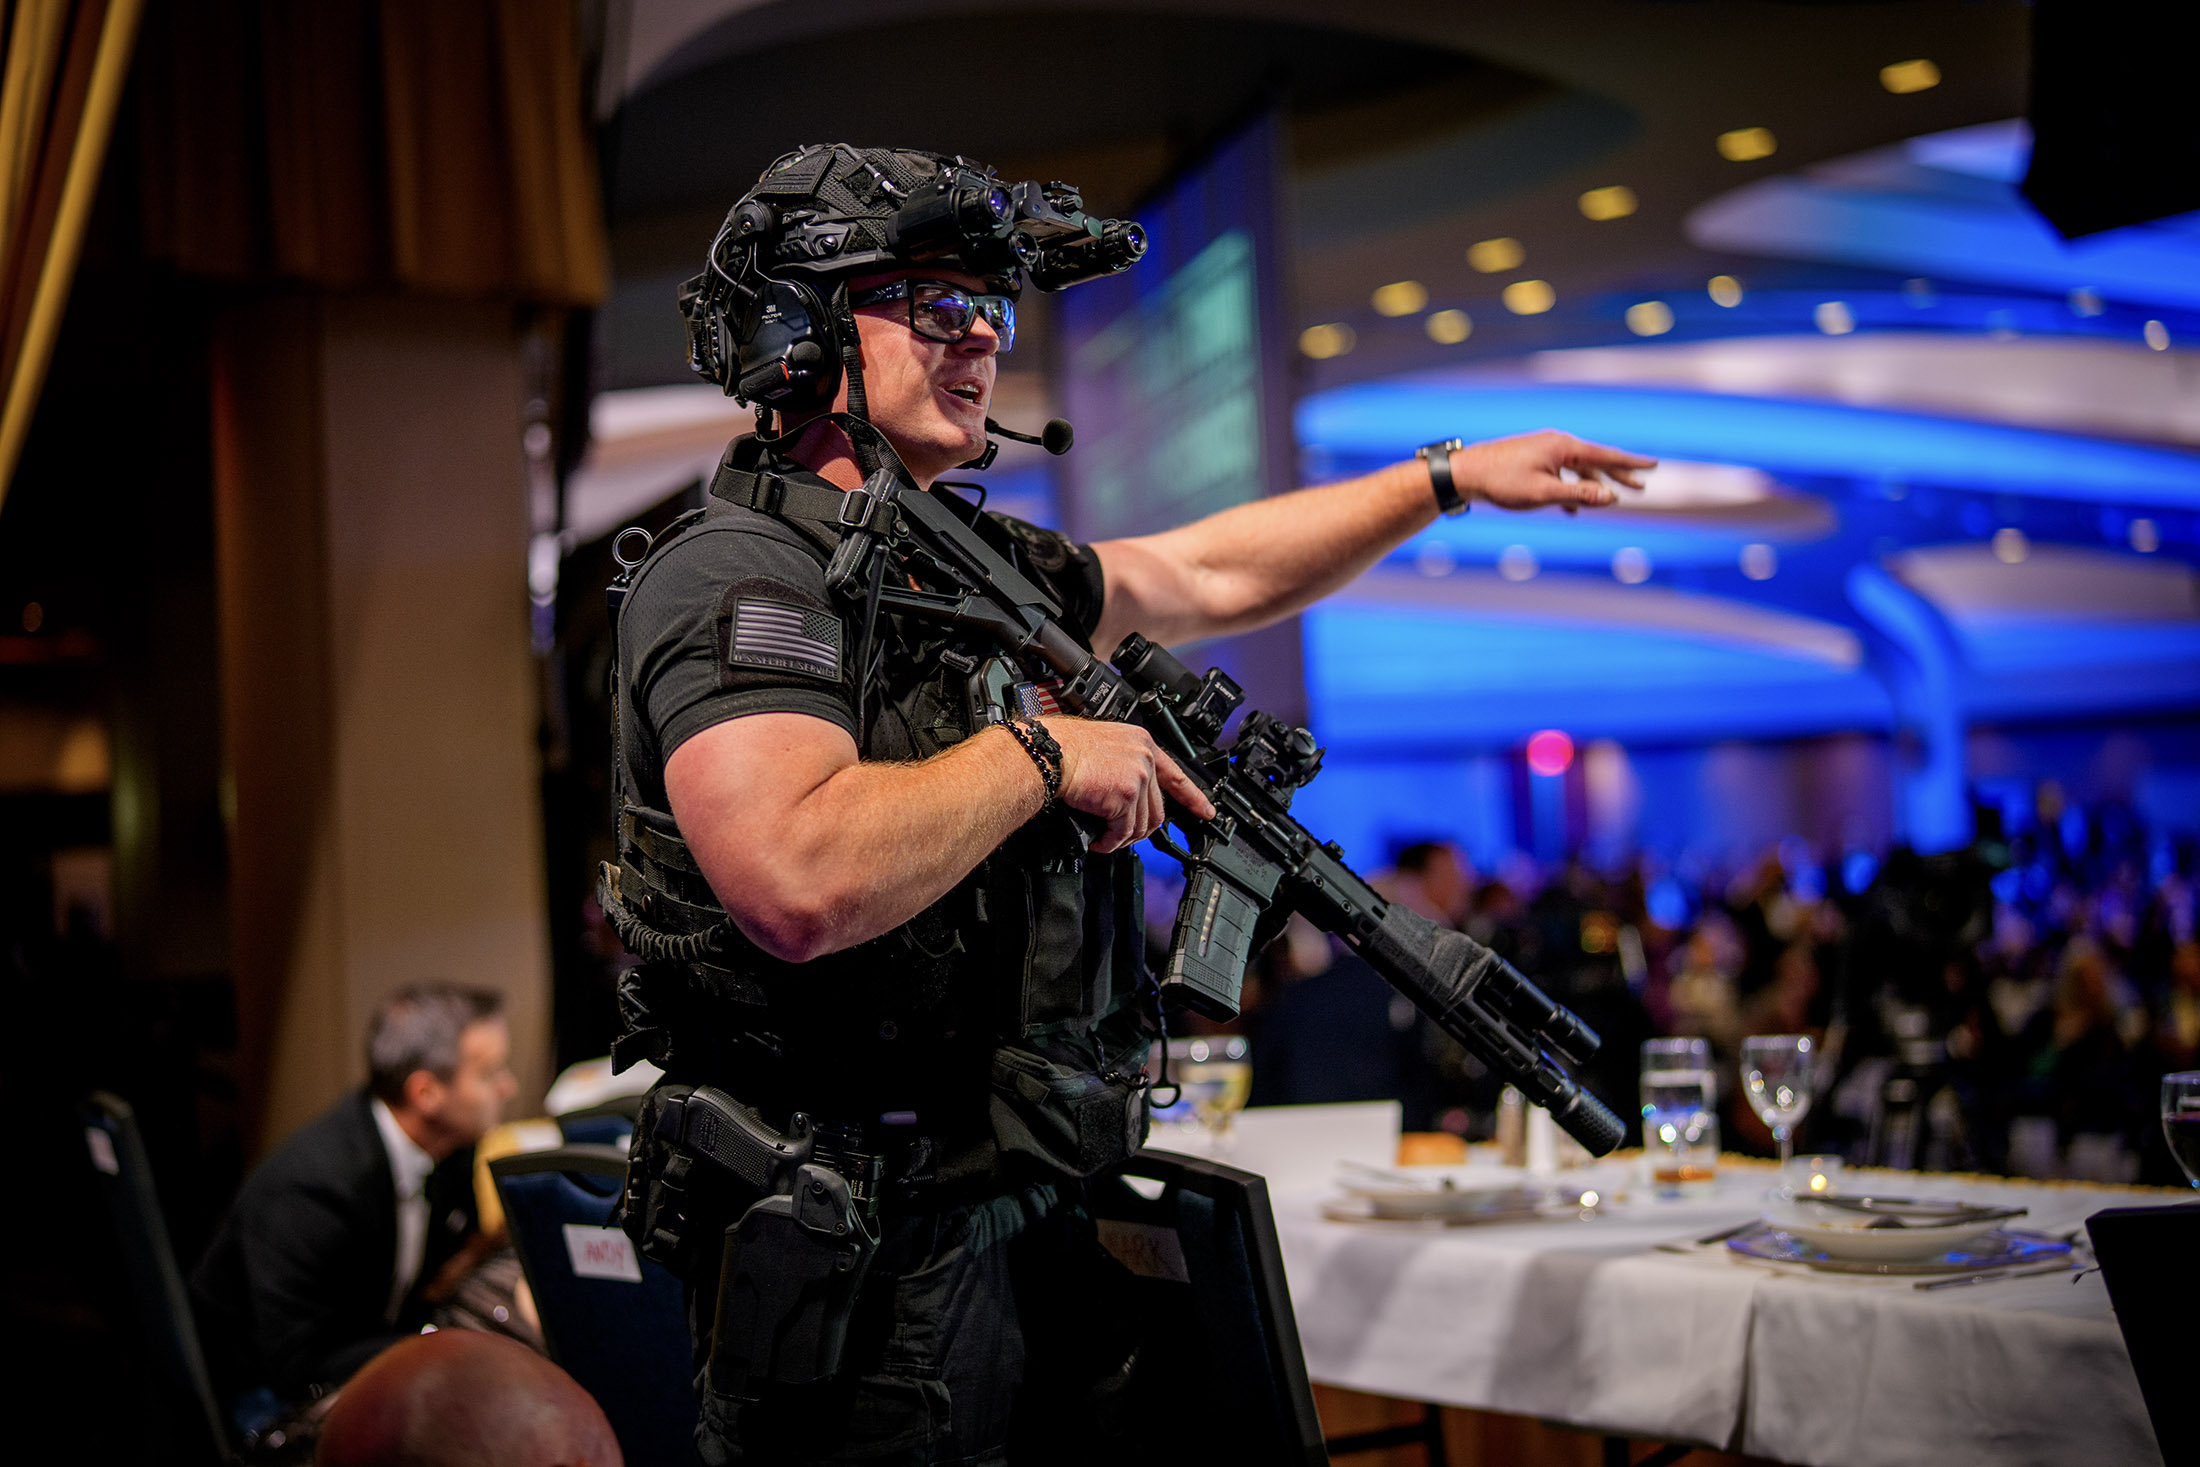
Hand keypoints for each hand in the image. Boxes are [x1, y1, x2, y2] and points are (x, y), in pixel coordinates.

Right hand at [1043, 718, 1214, 853]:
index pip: (1176, 775)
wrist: (1048, 752)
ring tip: (1104, 838)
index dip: (1193, 798)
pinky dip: (1110, 843)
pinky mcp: (1126, 796)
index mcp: (1142, 743)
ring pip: (1141, 825)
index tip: (1205, 812)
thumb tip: (1125, 799)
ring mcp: (1138, 777)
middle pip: (1157, 810)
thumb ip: (1124, 767)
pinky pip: (1123, 832)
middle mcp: (1144, 758)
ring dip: (1121, 838)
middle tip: (1121, 836)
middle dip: (1140, 830)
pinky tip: (1098, 841)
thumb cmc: (1062, 748)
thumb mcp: (1104, 747)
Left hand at [1451, 429, 1654, 510]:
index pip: (1606, 455)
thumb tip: (1611, 498)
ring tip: (1613, 497)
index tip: (1654, 464)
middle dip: (1618, 474)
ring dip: (1595, 483)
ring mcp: (1544, 451)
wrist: (1466, 473)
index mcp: (1563, 447)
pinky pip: (1560, 474)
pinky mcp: (1532, 460)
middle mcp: (1557, 444)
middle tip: (1641, 486)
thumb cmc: (1503, 483)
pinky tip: (1573, 508)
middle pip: (1595, 460)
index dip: (1631, 463)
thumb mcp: (1544, 494)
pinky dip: (1571, 488)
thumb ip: (1578, 495)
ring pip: (1578, 468)